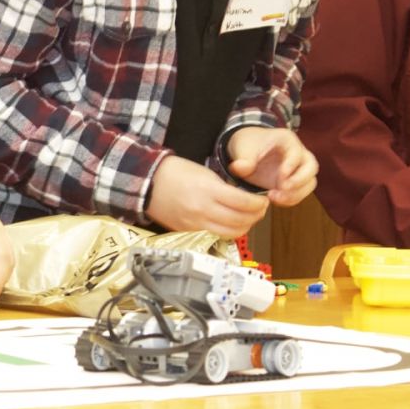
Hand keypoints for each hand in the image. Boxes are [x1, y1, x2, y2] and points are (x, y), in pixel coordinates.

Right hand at [146, 154, 269, 237]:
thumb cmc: (175, 172)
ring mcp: (195, 224)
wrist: (146, 183)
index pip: (244, 203)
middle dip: (256, 216)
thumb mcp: (204, 173)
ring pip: (230, 234)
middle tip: (259, 209)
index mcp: (208, 191)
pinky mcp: (189, 232)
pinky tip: (230, 223)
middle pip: (240, 222)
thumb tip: (243, 200)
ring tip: (247, 218)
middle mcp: (203, 211)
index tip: (263, 200)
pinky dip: (227, 231)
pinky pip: (215, 236)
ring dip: (244, 227)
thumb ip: (224, 188)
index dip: (258, 204)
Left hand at [226, 126, 317, 205]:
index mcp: (286, 140)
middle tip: (282, 189)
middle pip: (312, 167)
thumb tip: (240, 168)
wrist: (247, 151)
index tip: (281, 177)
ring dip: (296, 194)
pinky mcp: (294, 181)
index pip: (297, 152)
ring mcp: (298, 168)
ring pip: (309, 182)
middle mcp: (298, 153)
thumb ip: (243, 158)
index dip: (291, 166)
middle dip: (299, 181)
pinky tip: (275, 200)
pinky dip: (291, 199)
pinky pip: (301, 192)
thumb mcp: (242, 147)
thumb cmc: (248, 145)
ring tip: (275, 198)